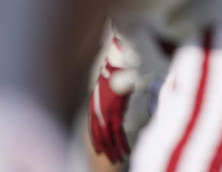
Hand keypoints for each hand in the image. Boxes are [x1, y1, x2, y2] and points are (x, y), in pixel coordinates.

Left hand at [88, 38, 137, 162]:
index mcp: (93, 107)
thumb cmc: (115, 73)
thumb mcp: (112, 90)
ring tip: (119, 160)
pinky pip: (118, 132)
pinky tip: (126, 151)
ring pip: (108, 138)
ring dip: (114, 150)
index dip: (96, 142)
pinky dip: (122, 143)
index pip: (93, 130)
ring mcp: (104, 113)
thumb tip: (121, 113)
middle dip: (106, 150)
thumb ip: (114, 103)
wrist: (115, 64)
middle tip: (111, 161)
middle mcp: (96, 112)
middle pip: (100, 137)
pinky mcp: (114, 112)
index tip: (100, 152)